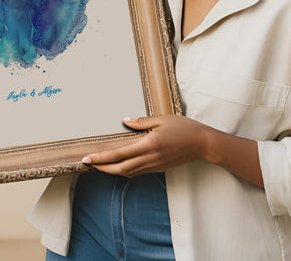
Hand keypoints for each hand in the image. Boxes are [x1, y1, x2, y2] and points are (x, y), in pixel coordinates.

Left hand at [82, 115, 208, 177]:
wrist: (203, 144)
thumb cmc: (184, 128)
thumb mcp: (162, 119)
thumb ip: (141, 122)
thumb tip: (124, 121)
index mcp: (149, 145)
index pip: (119, 155)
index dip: (102, 158)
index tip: (88, 158)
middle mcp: (150, 158)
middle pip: (120, 169)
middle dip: (102, 168)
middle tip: (88, 164)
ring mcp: (154, 165)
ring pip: (128, 173)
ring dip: (112, 171)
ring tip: (100, 165)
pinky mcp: (158, 168)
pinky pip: (137, 172)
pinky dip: (125, 170)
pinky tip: (119, 165)